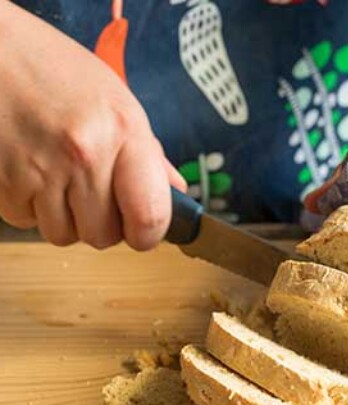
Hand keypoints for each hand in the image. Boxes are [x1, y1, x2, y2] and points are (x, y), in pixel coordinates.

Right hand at [0, 2, 184, 250]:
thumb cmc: (54, 69)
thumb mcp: (115, 99)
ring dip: (63, 217)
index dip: (148, 234)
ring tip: (57, 175)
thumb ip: (147, 152)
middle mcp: (84, 155)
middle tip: (92, 191)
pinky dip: (28, 205)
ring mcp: (40, 170)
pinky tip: (28, 170)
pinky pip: (25, 220)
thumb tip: (175, 192)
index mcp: (123, 132)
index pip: (150, 216)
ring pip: (64, 235)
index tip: (143, 231)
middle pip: (104, 236)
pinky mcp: (2, 181)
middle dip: (101, 223)